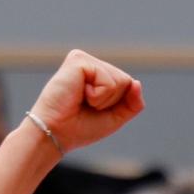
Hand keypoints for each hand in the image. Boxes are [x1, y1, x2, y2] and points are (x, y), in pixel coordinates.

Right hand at [28, 49, 145, 153]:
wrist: (56, 133)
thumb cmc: (80, 127)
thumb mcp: (116, 117)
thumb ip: (133, 103)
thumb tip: (137, 82)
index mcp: (98, 75)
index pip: (128, 84)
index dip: (117, 104)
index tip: (94, 110)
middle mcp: (91, 64)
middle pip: (126, 81)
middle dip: (111, 101)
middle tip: (87, 106)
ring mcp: (84, 60)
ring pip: (120, 80)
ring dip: (104, 99)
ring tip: (82, 100)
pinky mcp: (78, 60)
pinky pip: (108, 80)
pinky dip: (98, 95)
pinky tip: (79, 95)